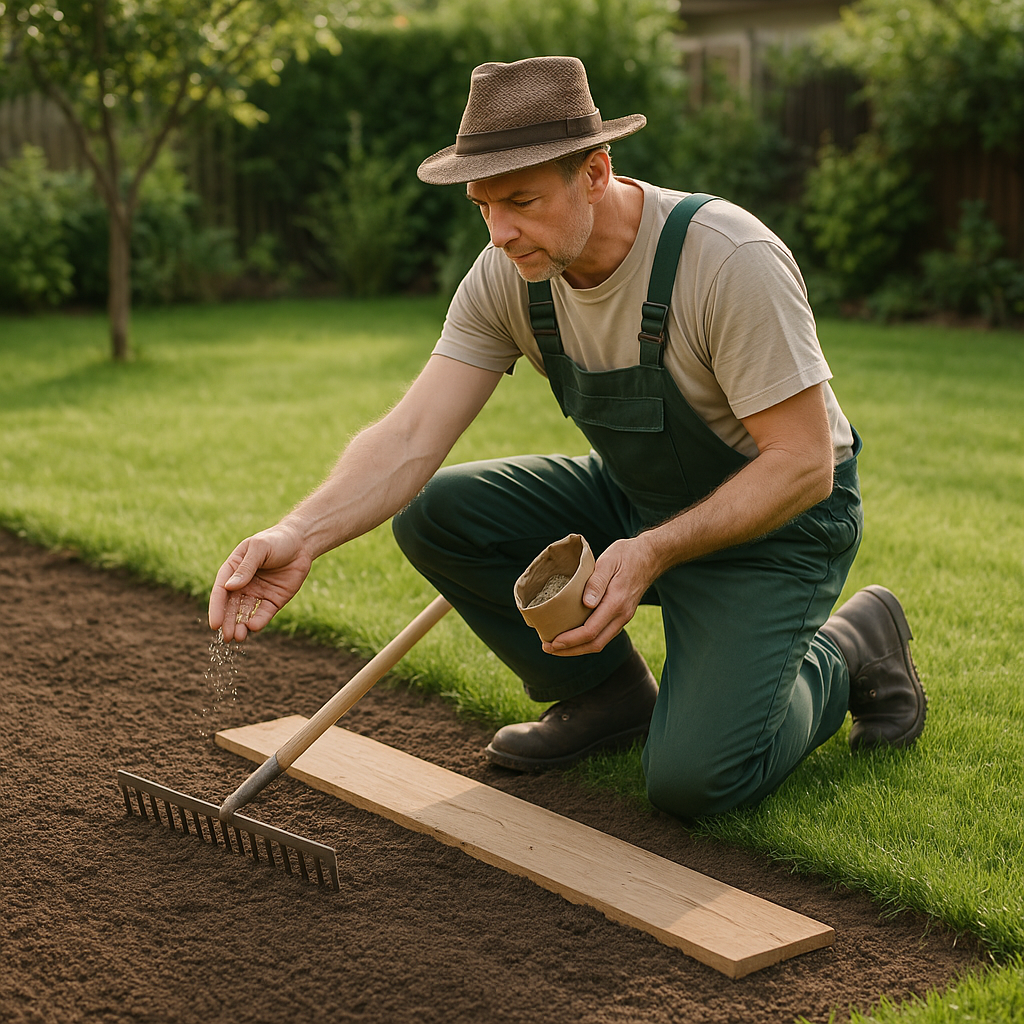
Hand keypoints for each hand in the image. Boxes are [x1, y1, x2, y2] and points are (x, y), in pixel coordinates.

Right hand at [208, 524, 312, 641]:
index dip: (216, 608)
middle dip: (228, 622)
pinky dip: (258, 621)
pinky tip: (253, 627)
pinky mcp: (273, 600)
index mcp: (232, 570)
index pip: (220, 591)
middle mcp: (242, 584)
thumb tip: (229, 587)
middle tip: (227, 637)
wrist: (301, 543)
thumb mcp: (259, 549)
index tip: (214, 624)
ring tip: (238, 637)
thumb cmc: (276, 540)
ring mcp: (258, 593)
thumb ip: (246, 568)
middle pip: (231, 606)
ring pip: (245, 613)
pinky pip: (263, 613)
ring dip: (240, 625)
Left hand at [541, 537, 657, 656]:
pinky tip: (573, 637)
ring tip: (556, 647)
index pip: (591, 631)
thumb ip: (597, 582)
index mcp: (616, 603)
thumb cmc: (626, 555)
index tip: (552, 642)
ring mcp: (623, 617)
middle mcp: (622, 615)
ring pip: (600, 642)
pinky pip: (603, 635)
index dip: (570, 640)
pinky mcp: (621, 616)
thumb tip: (586, 603)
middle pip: (595, 644)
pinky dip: (586, 641)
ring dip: (577, 648)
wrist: (650, 557)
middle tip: (547, 648)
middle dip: (570, 650)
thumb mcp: (608, 561)